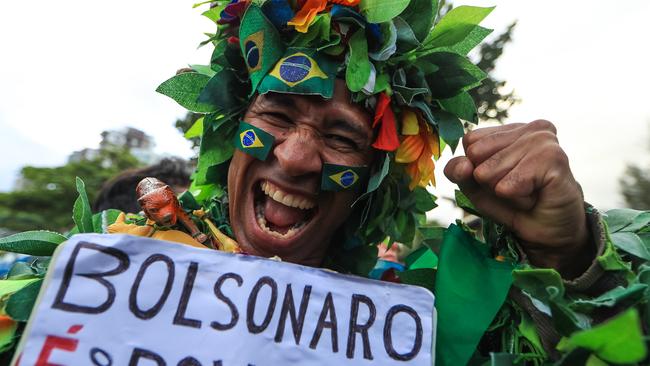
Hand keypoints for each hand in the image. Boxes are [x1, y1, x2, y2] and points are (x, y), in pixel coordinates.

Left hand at [444, 120, 592, 277]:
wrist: (550, 233)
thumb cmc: (514, 206)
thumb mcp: (476, 188)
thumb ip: (459, 172)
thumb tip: (463, 164)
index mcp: (510, 129)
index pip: (470, 142)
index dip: (477, 169)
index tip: (502, 179)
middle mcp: (529, 128)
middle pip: (477, 155)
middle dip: (490, 182)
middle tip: (516, 189)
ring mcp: (544, 139)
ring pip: (491, 171)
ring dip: (505, 192)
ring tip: (527, 193)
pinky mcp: (555, 157)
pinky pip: (512, 183)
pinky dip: (517, 199)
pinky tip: (536, 196)